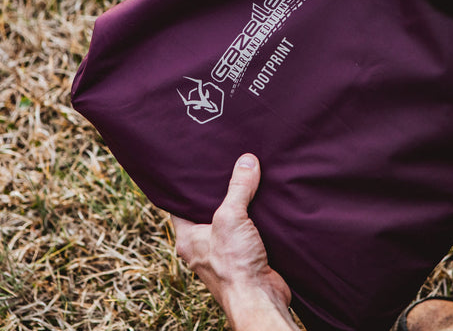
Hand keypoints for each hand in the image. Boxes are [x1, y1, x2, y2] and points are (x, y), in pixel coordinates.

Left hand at [171, 154, 297, 330]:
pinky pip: (247, 230)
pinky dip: (255, 217)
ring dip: (240, 203)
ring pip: (229, 220)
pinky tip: (264, 201)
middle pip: (207, 210)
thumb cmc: (234, 266)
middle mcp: (203, 246)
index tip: (196, 167)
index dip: (187, 186)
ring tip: (247, 178)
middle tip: (227, 166)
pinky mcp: (245, 257)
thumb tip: (247, 160)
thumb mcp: (231, 218)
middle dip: (218, 191)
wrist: (259, 299)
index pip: (180, 205)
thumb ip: (238, 188)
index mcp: (188, 237)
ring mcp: (224, 252)